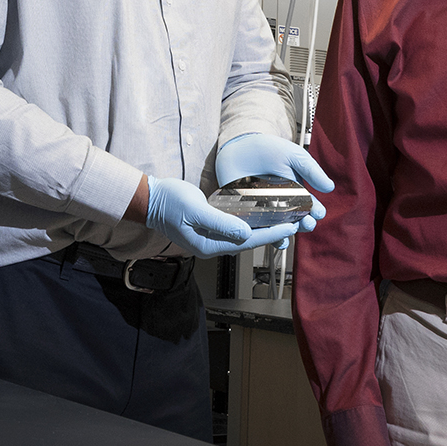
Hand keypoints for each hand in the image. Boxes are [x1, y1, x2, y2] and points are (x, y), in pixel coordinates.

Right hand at [137, 176, 294, 256]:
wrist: (151, 199)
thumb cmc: (169, 204)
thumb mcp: (195, 211)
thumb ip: (220, 223)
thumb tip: (246, 234)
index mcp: (209, 246)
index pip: (247, 243)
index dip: (271, 234)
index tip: (290, 227)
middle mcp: (213, 244)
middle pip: (249, 241)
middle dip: (273, 232)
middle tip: (295, 223)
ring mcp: (212, 236)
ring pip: (244, 235)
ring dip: (263, 228)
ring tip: (283, 219)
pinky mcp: (211, 226)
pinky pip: (235, 227)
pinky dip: (250, 222)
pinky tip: (262, 215)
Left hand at [213, 132, 333, 231]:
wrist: (241, 145)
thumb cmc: (269, 149)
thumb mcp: (294, 156)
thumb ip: (311, 171)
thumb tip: (330, 188)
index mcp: (298, 193)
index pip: (310, 206)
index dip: (316, 211)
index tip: (319, 213)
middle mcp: (283, 205)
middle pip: (297, 220)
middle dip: (305, 224)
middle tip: (308, 223)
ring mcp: (266, 211)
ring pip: (279, 228)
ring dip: (287, 232)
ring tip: (292, 230)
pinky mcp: (249, 214)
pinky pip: (258, 228)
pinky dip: (265, 234)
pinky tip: (271, 236)